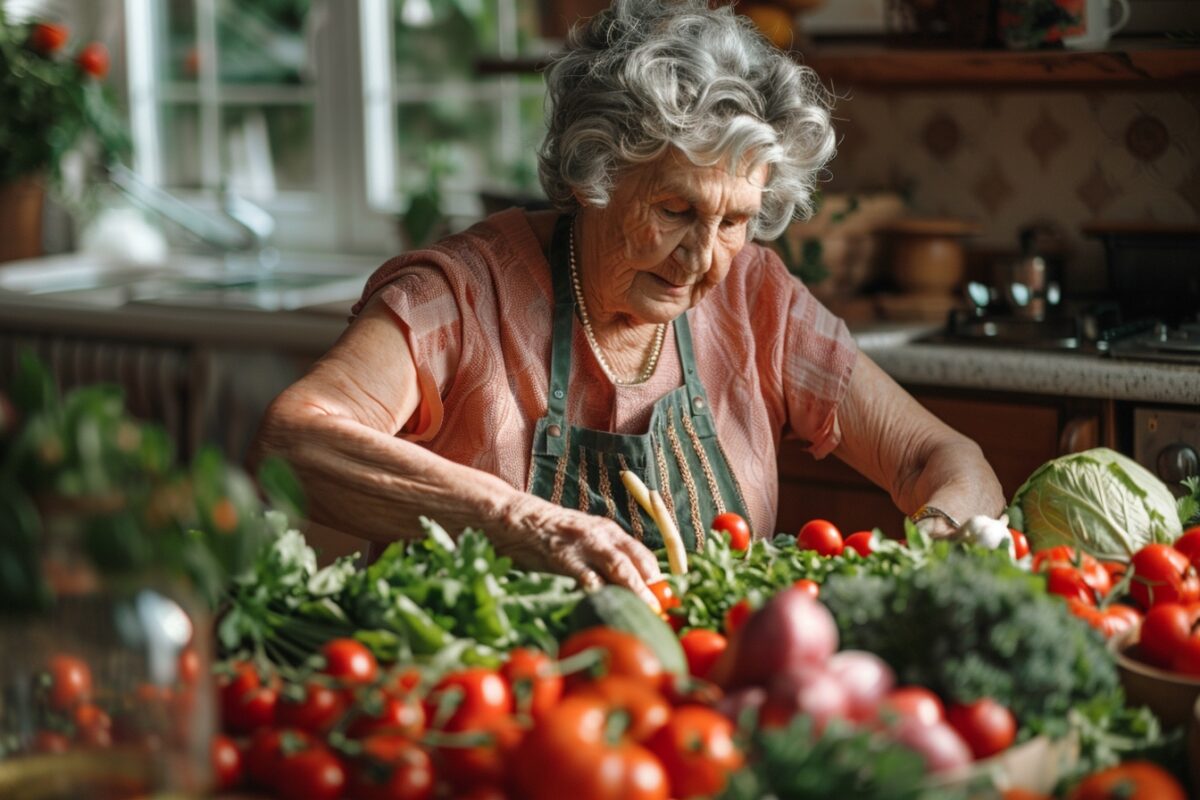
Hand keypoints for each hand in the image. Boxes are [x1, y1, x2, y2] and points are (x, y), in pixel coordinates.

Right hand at [494, 493, 664, 609]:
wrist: (515, 516)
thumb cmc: (551, 535)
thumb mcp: (584, 540)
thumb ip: (603, 559)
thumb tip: (627, 588)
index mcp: (610, 532)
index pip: (643, 554)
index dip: (657, 576)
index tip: (669, 597)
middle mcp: (602, 535)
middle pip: (635, 561)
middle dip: (651, 587)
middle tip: (662, 609)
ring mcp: (583, 544)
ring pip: (617, 566)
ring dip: (635, 589)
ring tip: (646, 608)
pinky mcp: (562, 554)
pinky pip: (585, 575)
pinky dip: (598, 590)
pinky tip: (606, 604)